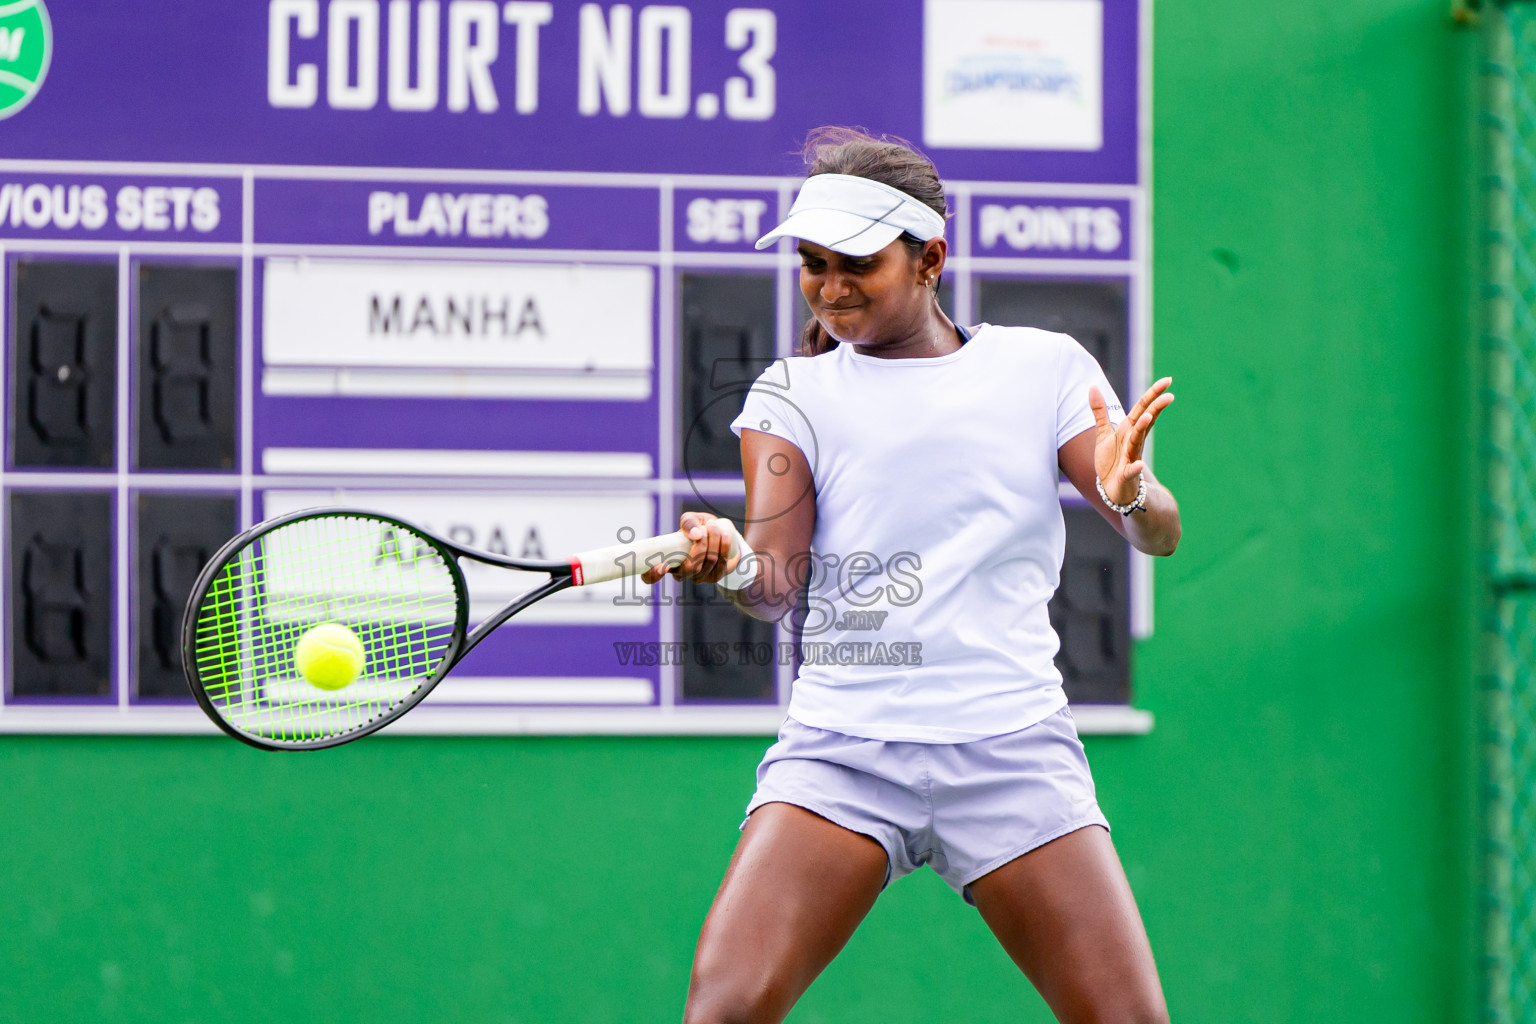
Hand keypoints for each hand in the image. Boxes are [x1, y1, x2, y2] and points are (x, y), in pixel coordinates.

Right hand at [640, 511, 742, 585]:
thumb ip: (689, 522)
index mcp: (666, 560)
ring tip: (714, 526)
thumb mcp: (691, 520)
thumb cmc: (699, 528)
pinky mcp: (713, 577)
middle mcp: (679, 573)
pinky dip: (723, 546)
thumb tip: (696, 534)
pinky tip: (724, 534)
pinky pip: (720, 563)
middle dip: (701, 546)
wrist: (720, 535)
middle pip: (691, 567)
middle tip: (704, 529)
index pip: (650, 576)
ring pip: (707, 563)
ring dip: (714, 541)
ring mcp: (697, 578)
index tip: (661, 567)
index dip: (652, 575)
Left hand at [1091, 377, 1174, 505]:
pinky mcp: (1126, 475)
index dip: (1153, 394)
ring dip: (1142, 429)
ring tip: (1148, 416)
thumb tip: (1093, 386)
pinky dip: (1134, 468)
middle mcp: (1133, 441)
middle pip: (1145, 421)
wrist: (1113, 489)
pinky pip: (1130, 471)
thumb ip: (1100, 411)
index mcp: (1128, 430)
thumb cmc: (1111, 460)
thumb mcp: (1103, 433)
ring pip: (1137, 441)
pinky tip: (1137, 465)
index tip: (1168, 380)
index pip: (1143, 408)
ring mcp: (1131, 458)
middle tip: (1169, 395)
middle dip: (1156, 408)